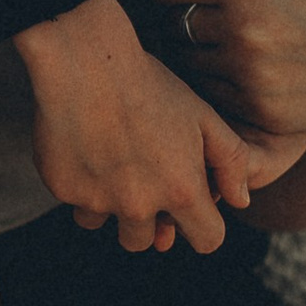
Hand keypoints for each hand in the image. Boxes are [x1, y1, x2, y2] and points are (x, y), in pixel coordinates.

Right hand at [12, 0, 281, 255]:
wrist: (85, 62)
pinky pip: (75, 203)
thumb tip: (242, 201)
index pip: (207, 241)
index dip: (203, 228)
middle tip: (141, 179)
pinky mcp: (63, 191)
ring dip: (110, 206)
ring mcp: (98, 201)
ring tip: (111, 162)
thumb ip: (232, 161)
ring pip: (106, 224)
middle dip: (148, 221)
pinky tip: (85, 147)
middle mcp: (139, 205)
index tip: (191, 210)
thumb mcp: (203, 116)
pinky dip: (81, 185)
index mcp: (181, 190)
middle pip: (145, 243)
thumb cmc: (149, 85)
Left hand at [144, 0, 305, 146]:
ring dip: (202, 49)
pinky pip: (213, 95)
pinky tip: (259, 63)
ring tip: (245, 33)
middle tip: (222, 6)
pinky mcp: (264, 112)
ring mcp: (255, 76)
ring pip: (187, 62)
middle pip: (169, 23)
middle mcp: (245, 30)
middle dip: (185, 12)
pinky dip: (225, 80)